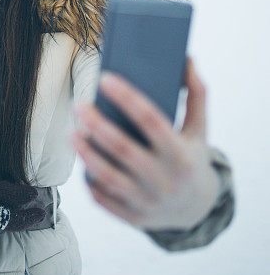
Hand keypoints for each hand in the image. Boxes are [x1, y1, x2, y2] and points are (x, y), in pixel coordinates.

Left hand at [72, 57, 220, 232]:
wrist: (197, 209)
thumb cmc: (192, 157)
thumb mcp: (200, 128)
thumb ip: (196, 93)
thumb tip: (187, 58)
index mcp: (182, 154)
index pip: (151, 121)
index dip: (127, 98)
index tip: (105, 79)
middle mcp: (166, 180)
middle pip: (124, 149)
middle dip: (97, 126)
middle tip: (79, 106)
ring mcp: (149, 202)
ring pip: (109, 177)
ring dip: (87, 154)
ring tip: (74, 133)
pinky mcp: (134, 217)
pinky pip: (104, 199)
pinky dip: (90, 180)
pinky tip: (82, 161)